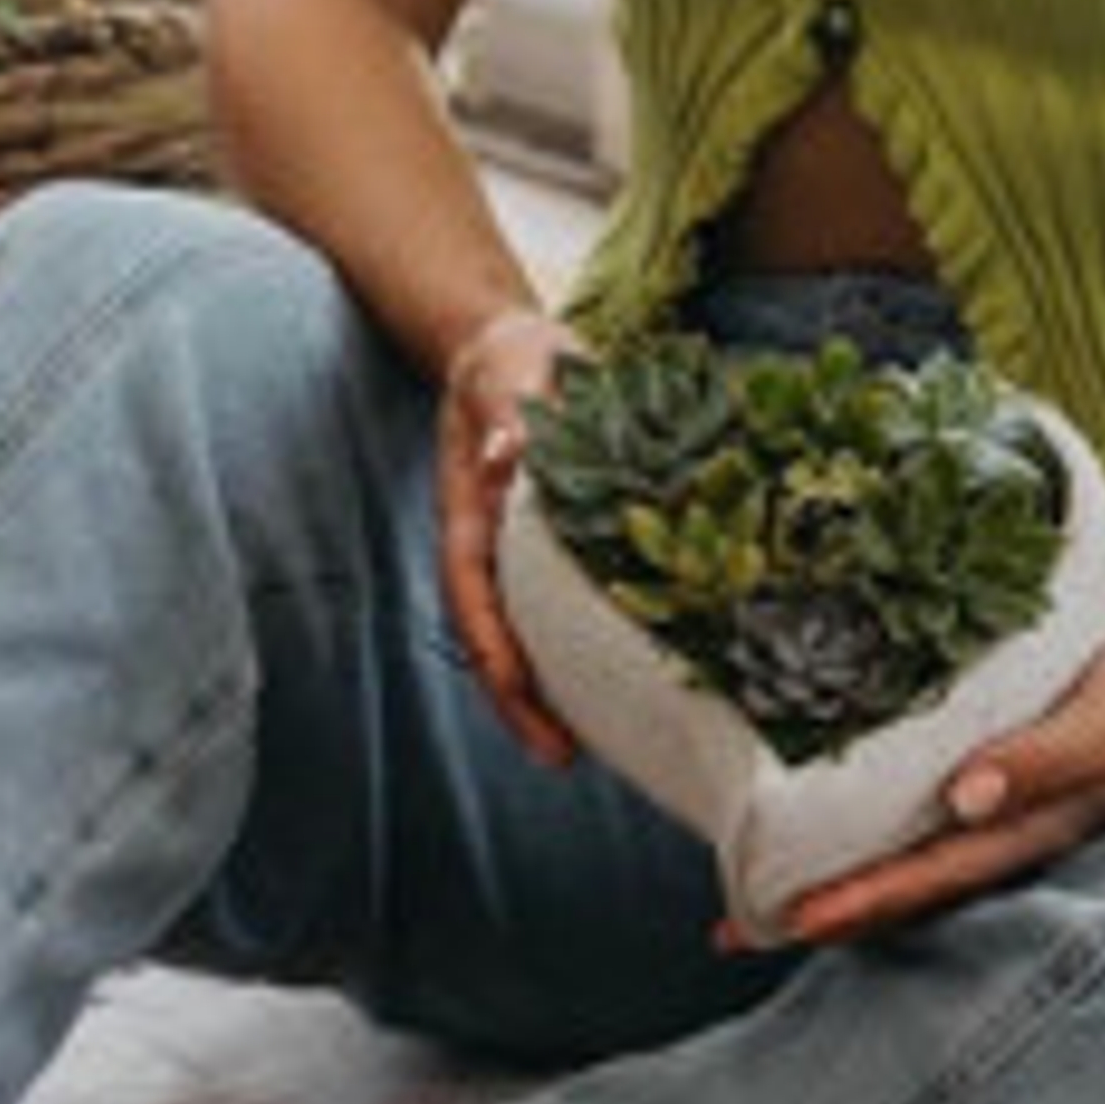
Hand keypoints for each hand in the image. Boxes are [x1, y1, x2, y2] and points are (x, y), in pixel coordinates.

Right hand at [433, 302, 584, 765]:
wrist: (513, 348)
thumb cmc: (507, 360)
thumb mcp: (506, 372)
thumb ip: (504, 412)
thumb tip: (504, 456)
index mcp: (470, 517)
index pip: (471, 597)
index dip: (492, 653)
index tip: (518, 697)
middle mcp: (492, 548)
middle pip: (497, 639)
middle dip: (522, 703)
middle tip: (563, 756)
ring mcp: (523, 553)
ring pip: (532, 635)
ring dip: (558, 690)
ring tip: (604, 744)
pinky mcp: (560, 545)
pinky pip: (570, 606)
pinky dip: (593, 647)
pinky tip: (634, 678)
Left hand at [757, 620, 1104, 944]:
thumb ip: (1048, 757)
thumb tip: (967, 797)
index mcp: (1034, 831)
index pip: (928, 878)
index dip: (857, 901)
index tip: (786, 919)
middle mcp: (1009, 834)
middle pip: (901, 888)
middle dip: (821, 910)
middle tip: (728, 928)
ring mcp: (1005, 813)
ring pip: (906, 858)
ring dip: (834, 878)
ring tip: (747, 897)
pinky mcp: (1003, 778)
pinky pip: (923, 816)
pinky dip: (869, 828)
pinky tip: (822, 821)